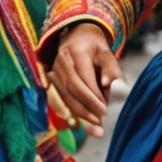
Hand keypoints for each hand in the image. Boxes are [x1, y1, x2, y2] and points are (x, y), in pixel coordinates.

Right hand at [49, 22, 123, 136]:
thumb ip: (110, 67)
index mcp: (76, 51)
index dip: (94, 96)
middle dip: (87, 106)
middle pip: (72, 88)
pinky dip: (70, 111)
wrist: (76, 36)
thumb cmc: (94, 46)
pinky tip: (81, 121)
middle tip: (101, 119)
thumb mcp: (106, 52)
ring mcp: (53, 70)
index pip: (84, 78)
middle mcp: (61, 61)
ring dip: (79, 113)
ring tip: (95, 124)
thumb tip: (105, 84)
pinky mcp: (50, 80)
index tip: (105, 109)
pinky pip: (58, 98)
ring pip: (64, 96)